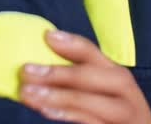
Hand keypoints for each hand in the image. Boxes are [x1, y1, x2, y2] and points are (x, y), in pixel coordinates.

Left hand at [18, 30, 150, 123]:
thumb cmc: (116, 115)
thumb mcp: (108, 93)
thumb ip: (83, 79)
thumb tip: (44, 62)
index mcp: (119, 76)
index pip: (94, 54)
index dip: (72, 44)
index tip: (47, 36)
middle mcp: (125, 92)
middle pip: (91, 76)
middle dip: (57, 72)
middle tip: (26, 70)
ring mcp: (124, 114)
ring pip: (87, 101)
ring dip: (54, 96)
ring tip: (27, 93)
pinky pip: (89, 121)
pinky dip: (66, 114)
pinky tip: (46, 110)